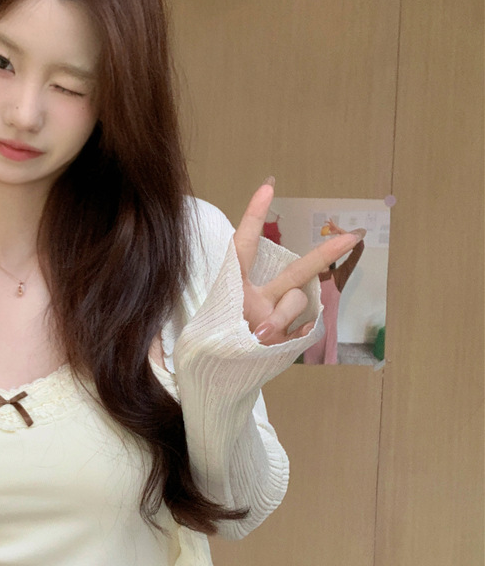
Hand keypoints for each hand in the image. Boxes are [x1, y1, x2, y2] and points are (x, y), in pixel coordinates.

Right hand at [233, 180, 361, 345]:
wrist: (211, 379)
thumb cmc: (218, 338)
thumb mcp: (226, 312)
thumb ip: (255, 298)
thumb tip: (276, 313)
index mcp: (230, 289)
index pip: (243, 246)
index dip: (254, 216)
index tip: (268, 186)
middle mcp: (250, 302)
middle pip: (295, 273)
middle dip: (326, 254)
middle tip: (354, 237)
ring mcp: (266, 323)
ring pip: (298, 303)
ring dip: (288, 315)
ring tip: (262, 333)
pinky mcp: (280, 344)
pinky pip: (303, 328)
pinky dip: (292, 332)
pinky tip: (271, 343)